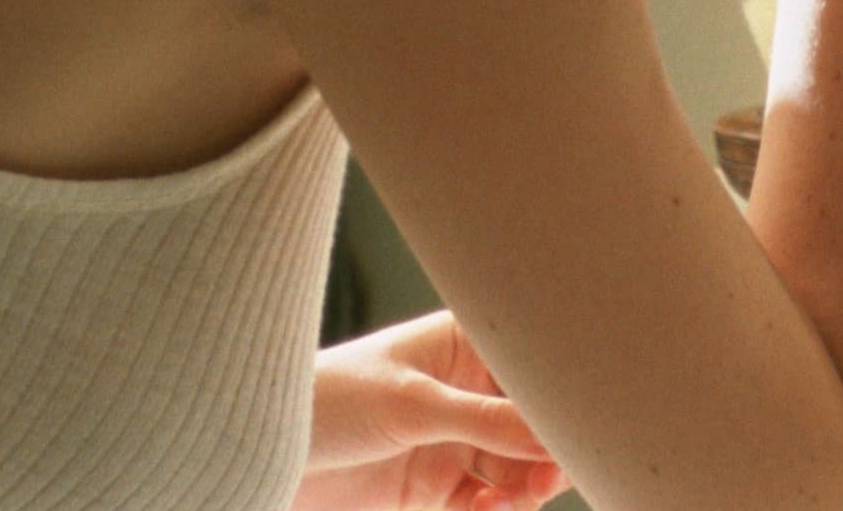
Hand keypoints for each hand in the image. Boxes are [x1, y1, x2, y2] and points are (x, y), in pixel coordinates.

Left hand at [290, 310, 566, 510]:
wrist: (258, 451)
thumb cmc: (328, 398)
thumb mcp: (412, 405)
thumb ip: (484, 421)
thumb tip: (552, 430)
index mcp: (463, 347)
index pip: (531, 362)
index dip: (561, 386)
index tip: (585, 412)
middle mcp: (464, 394)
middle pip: (530, 421)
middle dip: (550, 444)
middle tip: (559, 467)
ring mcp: (450, 442)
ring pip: (514, 466)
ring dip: (527, 482)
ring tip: (528, 494)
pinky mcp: (431, 489)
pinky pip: (483, 502)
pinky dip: (495, 510)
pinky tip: (490, 509)